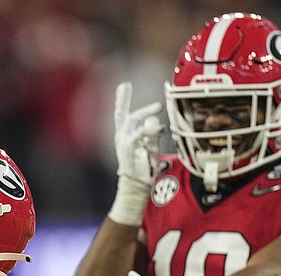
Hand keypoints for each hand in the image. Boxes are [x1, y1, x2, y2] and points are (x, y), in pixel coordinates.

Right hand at [108, 81, 163, 225]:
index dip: (122, 98)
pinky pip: (140, 134)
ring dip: (146, 113)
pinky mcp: (129, 147)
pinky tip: (159, 127)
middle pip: (128, 114)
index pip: (122, 113)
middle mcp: (122, 136)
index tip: (124, 84)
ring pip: (134, 121)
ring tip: (159, 108)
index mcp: (125, 135)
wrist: (135, 186)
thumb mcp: (149, 147)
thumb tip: (154, 119)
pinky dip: (149, 129)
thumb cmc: (142, 168)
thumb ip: (151, 132)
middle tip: (158, 104)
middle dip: (140, 106)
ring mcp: (124, 141)